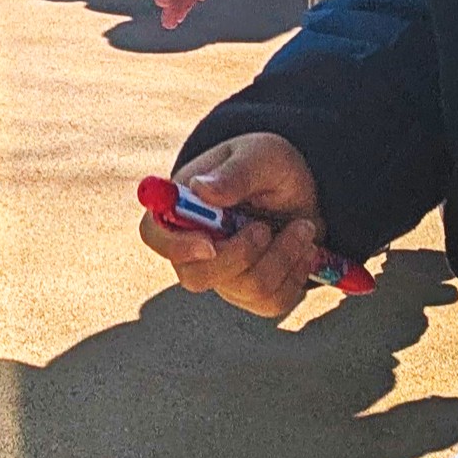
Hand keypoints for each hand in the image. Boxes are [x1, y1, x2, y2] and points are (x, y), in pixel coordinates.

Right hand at [138, 133, 326, 319]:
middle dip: (242, 255)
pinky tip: (303, 247)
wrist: (304, 194)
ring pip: (246, 288)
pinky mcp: (252, 294)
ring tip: (302, 226)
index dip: (174, 246)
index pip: (154, 235)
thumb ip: (235, 173)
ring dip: (283, 255)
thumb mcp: (261, 156)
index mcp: (181, 208)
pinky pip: (273, 300)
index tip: (208, 244)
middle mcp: (194, 248)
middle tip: (266, 228)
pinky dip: (297, 271)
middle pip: (195, 276)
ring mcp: (223, 275)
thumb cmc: (270, 169)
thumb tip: (200, 190)